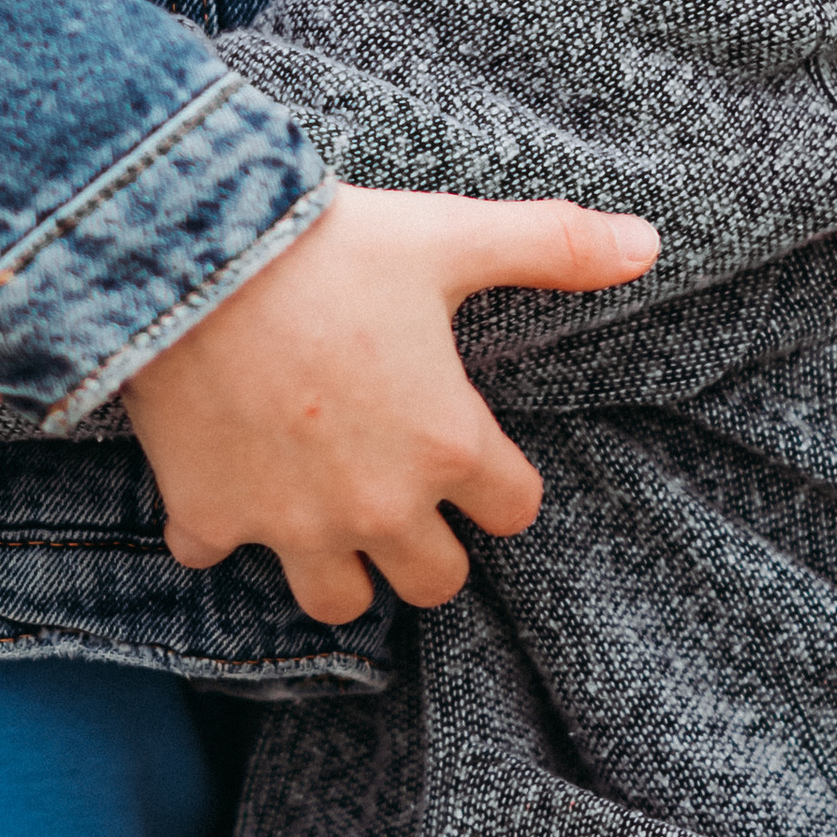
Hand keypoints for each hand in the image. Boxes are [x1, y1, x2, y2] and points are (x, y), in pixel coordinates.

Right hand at [122, 184, 659, 623]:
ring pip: (339, 601)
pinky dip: (221, 526)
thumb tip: (650, 243)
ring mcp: (292, 523)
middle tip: (403, 488)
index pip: (516, 511)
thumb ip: (553, 245)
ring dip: (340, 565)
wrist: (186, 252)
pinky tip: (223, 477)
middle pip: (436, 581)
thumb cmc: (329, 244)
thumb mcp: (450, 235)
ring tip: (328, 510)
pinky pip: (218, 556)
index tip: (470, 448)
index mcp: (447, 444)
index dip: (499, 481)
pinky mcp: (212, 517)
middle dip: (429, 545)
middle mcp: (378, 504)